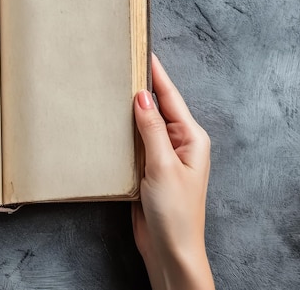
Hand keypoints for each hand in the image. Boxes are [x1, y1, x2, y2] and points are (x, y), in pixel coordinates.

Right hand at [132, 54, 214, 289]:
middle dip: (140, 88)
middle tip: (120, 65)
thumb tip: (142, 97)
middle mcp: (177, 143)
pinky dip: (121, 131)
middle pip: (156, 108)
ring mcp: (161, 156)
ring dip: (128, 110)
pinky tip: (108, 122)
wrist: (168, 248)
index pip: (171, 98)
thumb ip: (151, 130)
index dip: (156, 74)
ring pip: (142, 124)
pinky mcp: (146, 169)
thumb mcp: (163, 166)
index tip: (143, 51)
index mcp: (191, 139)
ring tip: (110, 87)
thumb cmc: (175, 212)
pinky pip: (132, 142)